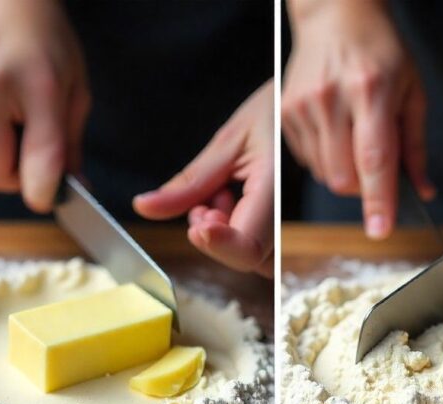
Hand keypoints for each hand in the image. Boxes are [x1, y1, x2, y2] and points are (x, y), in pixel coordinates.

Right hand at [0, 0, 89, 211]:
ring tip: (12, 120)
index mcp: (33, 87)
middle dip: (16, 177)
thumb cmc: (44, 43)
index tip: (51, 193)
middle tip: (31, 151)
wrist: (1, 4)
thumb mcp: (75, 91)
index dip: (45, 192)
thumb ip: (71, 147)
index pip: (36, 167)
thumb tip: (74, 191)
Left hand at [134, 80, 272, 278]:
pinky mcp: (279, 222)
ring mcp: (287, 220)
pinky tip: (228, 200)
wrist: (298, 106)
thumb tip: (145, 207)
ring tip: (217, 195)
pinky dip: (234, 230)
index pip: (250, 247)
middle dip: (215, 238)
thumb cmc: (271, 114)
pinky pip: (258, 244)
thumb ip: (189, 183)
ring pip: (254, 257)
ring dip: (224, 235)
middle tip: (204, 203)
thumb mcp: (227, 142)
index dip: (218, 246)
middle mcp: (287, 213)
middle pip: (248, 259)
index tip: (195, 227)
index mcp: (276, 189)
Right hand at [281, 0, 430, 239]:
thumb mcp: (412, 91)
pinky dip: (325, 159)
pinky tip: (333, 131)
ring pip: (324, 174)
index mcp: (371, 91)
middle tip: (375, 167)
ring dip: (343, 174)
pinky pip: (307, 161)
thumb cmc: (379, 50)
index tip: (381, 229)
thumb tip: (422, 190)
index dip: (378, 199)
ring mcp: (303, 107)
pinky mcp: (285, 113)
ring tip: (353, 139)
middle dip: (363, 187)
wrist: (335, 18)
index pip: (374, 159)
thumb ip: (415, 146)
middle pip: (344, 175)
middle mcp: (332, 99)